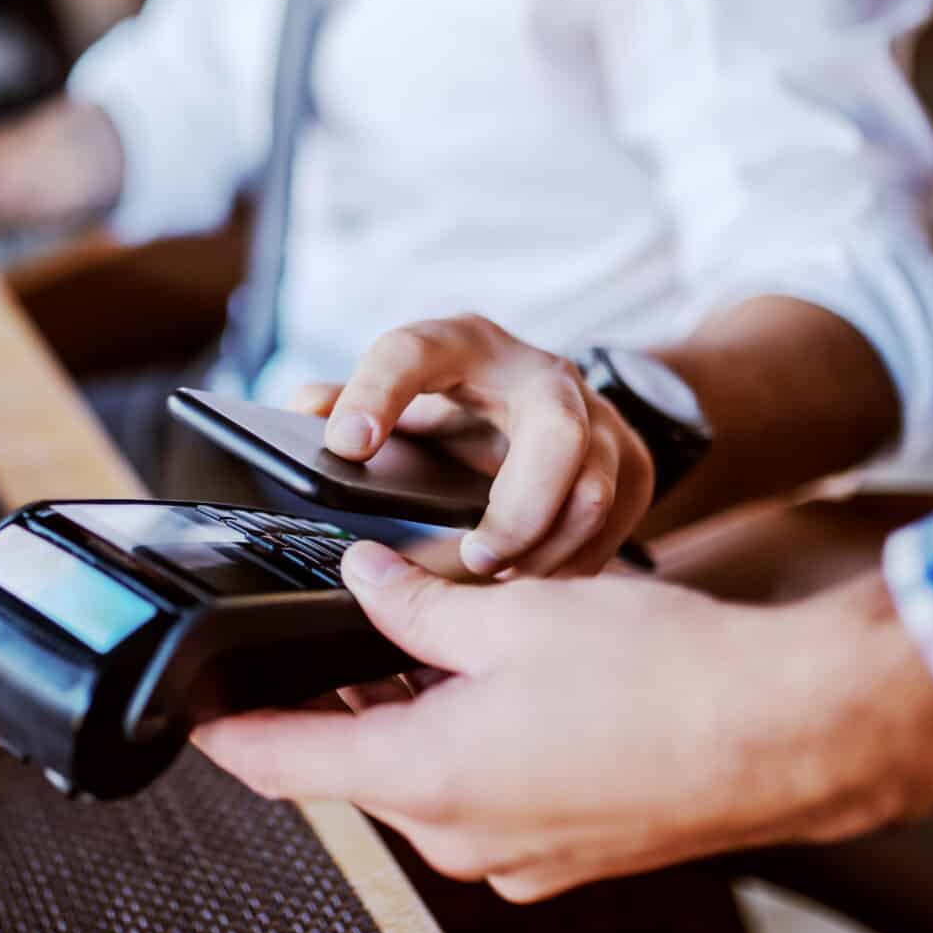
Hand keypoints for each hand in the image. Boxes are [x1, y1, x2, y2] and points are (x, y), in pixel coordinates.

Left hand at [193, 542, 932, 901]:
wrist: (792, 732)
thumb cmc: (665, 675)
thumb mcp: (511, 611)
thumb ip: (414, 601)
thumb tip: (363, 578)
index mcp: (427, 778)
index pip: (281, 765)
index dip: (224, 735)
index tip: (192, 712)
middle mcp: (462, 836)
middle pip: (357, 766)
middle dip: (339, 699)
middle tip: (343, 627)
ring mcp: (518, 857)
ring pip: (425, 779)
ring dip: (412, 716)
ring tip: (436, 639)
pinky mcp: (566, 854)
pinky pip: (485, 798)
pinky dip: (470, 744)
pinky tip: (501, 684)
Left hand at [295, 316, 653, 576]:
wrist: (549, 392)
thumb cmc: (456, 399)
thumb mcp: (400, 391)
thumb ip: (345, 402)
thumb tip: (300, 416)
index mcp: (462, 346)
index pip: (416, 352)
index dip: (379, 393)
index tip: (348, 445)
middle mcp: (537, 373)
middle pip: (556, 432)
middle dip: (517, 508)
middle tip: (472, 558)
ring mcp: (597, 416)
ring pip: (596, 490)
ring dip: (546, 550)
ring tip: (499, 584)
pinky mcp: (633, 461)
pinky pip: (619, 525)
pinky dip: (576, 564)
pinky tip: (536, 586)